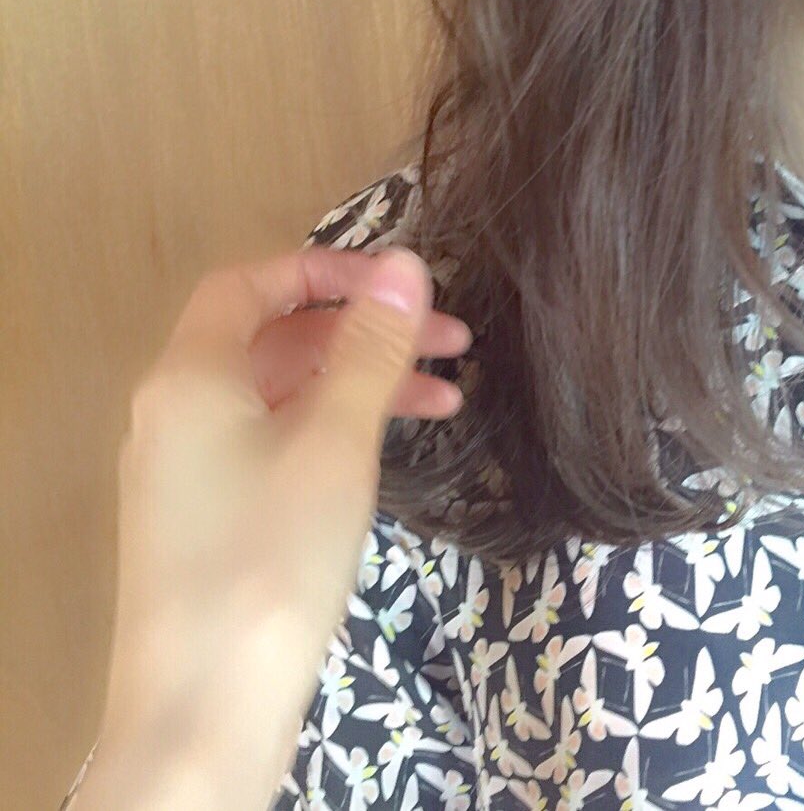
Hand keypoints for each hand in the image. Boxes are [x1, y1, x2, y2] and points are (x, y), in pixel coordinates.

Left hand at [85, 243, 470, 806]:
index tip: (406, 286)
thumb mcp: (336, 443)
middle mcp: (177, 412)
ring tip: (449, 397)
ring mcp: (190, 470)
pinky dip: (335, 432)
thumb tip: (406, 265)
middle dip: (364, 332)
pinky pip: (276, 444)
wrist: (206, 709)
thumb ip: (372, 350)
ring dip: (362, 385)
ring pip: (284, 396)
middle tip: (454, 339)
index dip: (328, 271)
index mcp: (190, 377)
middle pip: (273, 339)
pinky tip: (394, 450)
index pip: (251, 284)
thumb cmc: (271, 559)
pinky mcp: (210, 518)